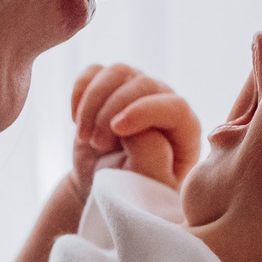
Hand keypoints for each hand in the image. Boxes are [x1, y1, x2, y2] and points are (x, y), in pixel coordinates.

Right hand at [70, 64, 201, 191]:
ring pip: (118, 72)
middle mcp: (165, 103)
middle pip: (143, 85)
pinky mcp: (111, 86)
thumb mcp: (146, 185)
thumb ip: (152, 157)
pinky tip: (76, 120)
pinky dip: (80, 92)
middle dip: (111, 112)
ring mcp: (137, 91)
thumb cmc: (132, 190)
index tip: (117, 129)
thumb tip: (139, 126)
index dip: (144, 112)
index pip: (175, 107)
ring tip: (86, 137)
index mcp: (185, 129)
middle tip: (97, 143)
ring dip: (93, 103)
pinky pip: (94, 71)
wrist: (102, 186)